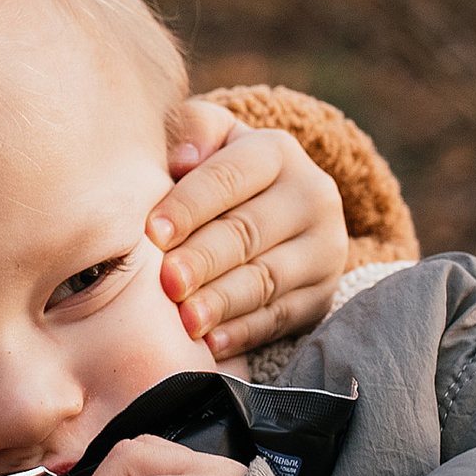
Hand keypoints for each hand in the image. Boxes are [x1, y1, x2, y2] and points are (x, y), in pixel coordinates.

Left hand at [150, 110, 346, 362]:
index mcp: (277, 151)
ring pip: (267, 279)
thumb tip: (181, 155)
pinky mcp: (322, 295)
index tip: (152, 232)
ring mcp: (324, 249)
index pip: (230, 177)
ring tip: (185, 321)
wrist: (273, 211)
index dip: (190, 205)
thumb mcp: (210, 140)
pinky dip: (243, 333)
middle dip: (204, 259)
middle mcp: (312, 195)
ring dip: (223, 302)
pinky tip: (211, 344)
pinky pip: (281, 318)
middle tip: (167, 281)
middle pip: (248, 232)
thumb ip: (192, 132)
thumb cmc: (217, 174)